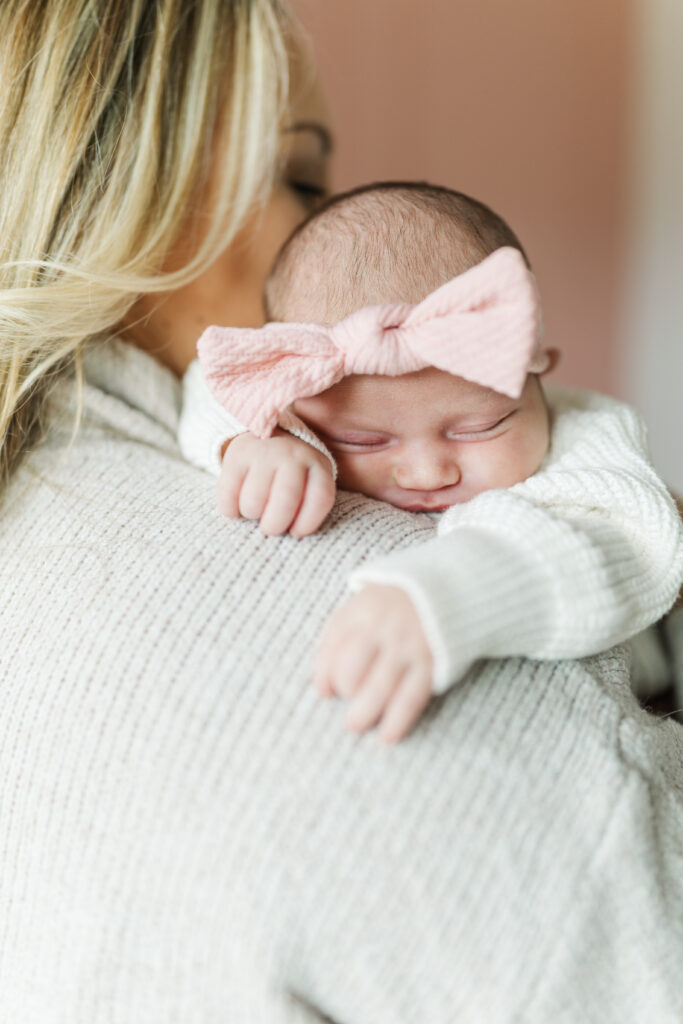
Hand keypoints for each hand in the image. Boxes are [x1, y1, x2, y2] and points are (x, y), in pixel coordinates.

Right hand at [218, 430, 335, 537]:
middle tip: (270, 528)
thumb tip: (294, 533)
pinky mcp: (237, 455)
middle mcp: (293, 455)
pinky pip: (228, 495)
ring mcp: (264, 452)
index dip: (307, 523)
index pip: (320, 498)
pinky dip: (230, 510)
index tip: (295, 532)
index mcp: (317, 465)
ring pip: (253, 502)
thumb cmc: (292, 475)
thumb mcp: (311, 484)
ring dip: (251, 514)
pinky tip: (236, 506)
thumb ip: (310, 506)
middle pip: (286, 500)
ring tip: (255, 509)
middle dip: (275, 525)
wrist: (267, 437)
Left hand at [314, 584, 433, 743]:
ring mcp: (409, 645)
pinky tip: (387, 736)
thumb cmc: (398, 602)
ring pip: (378, 687)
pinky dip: (398, 720)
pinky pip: (411, 696)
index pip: (333, 644)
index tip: (324, 690)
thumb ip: (343, 632)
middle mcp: (384, 626)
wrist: (452, 587)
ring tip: (355, 725)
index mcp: (363, 607)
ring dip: (363, 712)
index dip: (324, 672)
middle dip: (345, 689)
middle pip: (351, 668)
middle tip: (347, 700)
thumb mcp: (367, 601)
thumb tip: (322, 683)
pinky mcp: (432, 662)